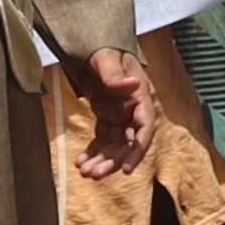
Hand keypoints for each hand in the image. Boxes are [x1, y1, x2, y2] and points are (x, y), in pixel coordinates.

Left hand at [72, 47, 151, 183]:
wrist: (95, 49)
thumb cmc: (104, 51)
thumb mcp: (107, 58)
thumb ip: (115, 74)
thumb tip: (131, 85)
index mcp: (141, 98)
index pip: (144, 130)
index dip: (137, 151)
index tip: (127, 169)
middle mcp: (134, 112)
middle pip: (128, 144)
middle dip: (112, 162)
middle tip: (93, 174)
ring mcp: (121, 118)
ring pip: (114, 147)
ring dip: (101, 161)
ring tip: (83, 171)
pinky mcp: (107, 120)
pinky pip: (102, 141)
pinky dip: (92, 153)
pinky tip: (79, 162)